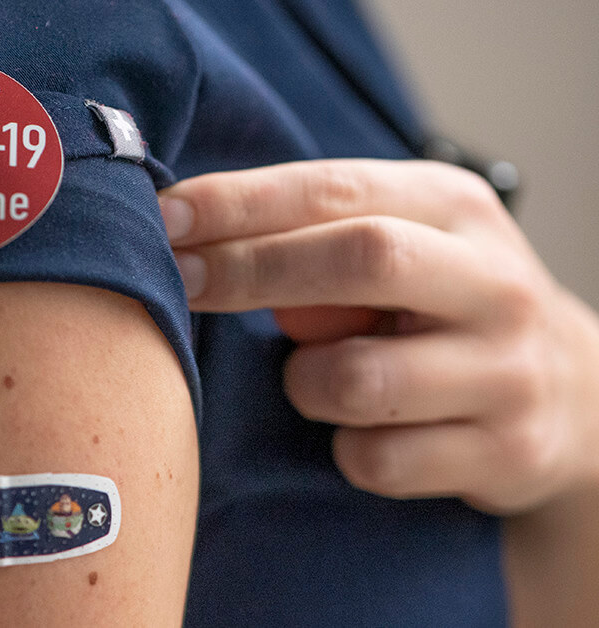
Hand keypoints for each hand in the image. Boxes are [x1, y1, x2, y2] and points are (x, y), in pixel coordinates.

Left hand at [159, 159, 598, 514]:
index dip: (241, 202)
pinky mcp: (506, 452)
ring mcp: (507, 371)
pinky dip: (344, 449)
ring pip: (357, 379)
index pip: (336, 189)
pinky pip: (376, 460)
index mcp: (455, 208)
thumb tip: (189, 240)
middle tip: (180, 283)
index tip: (164, 217)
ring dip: (306, 382)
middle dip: (252, 271)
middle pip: (362, 259)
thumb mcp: (401, 247)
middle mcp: (494, 282)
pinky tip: (367, 433)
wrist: (573, 399)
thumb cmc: (440, 309)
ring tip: (319, 378)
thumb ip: (315, 237)